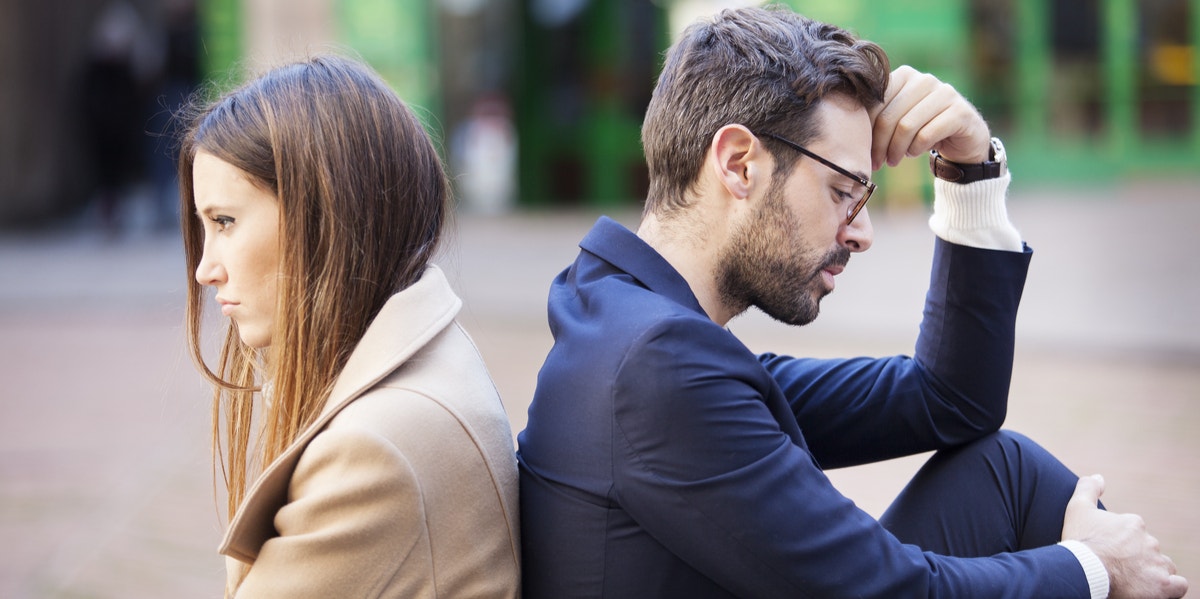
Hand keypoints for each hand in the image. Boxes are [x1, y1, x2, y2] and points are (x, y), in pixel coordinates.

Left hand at [867, 65, 991, 170]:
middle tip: (877, 162)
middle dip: (879, 144)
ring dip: (896, 150)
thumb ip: (879, 116)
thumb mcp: (898, 119)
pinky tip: (913, 153)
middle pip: (889, 116)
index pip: (876, 102)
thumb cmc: (922, 128)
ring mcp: (945, 93)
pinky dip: (915, 149)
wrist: (963, 138)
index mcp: (905, 75)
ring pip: (907, 126)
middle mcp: (925, 80)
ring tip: (893, 161)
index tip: (863, 149)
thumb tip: (848, 128)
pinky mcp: (960, 112)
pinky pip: (926, 135)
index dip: (866, 128)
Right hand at [1062, 475, 1188, 597]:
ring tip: (1133, 581)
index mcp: (1133, 525)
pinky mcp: (1162, 585)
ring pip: (1162, 567)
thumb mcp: (1078, 509)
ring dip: (1152, 573)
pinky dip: (1170, 587)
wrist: (1083, 568)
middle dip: (1137, 559)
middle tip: (1118, 569)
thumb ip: (1088, 489)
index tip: (1110, 554)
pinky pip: (1178, 585)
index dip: (1122, 546)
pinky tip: (1155, 589)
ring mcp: (1157, 563)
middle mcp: (1149, 541)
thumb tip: (1099, 477)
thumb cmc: (1080, 540)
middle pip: (1149, 551)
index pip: (1135, 535)